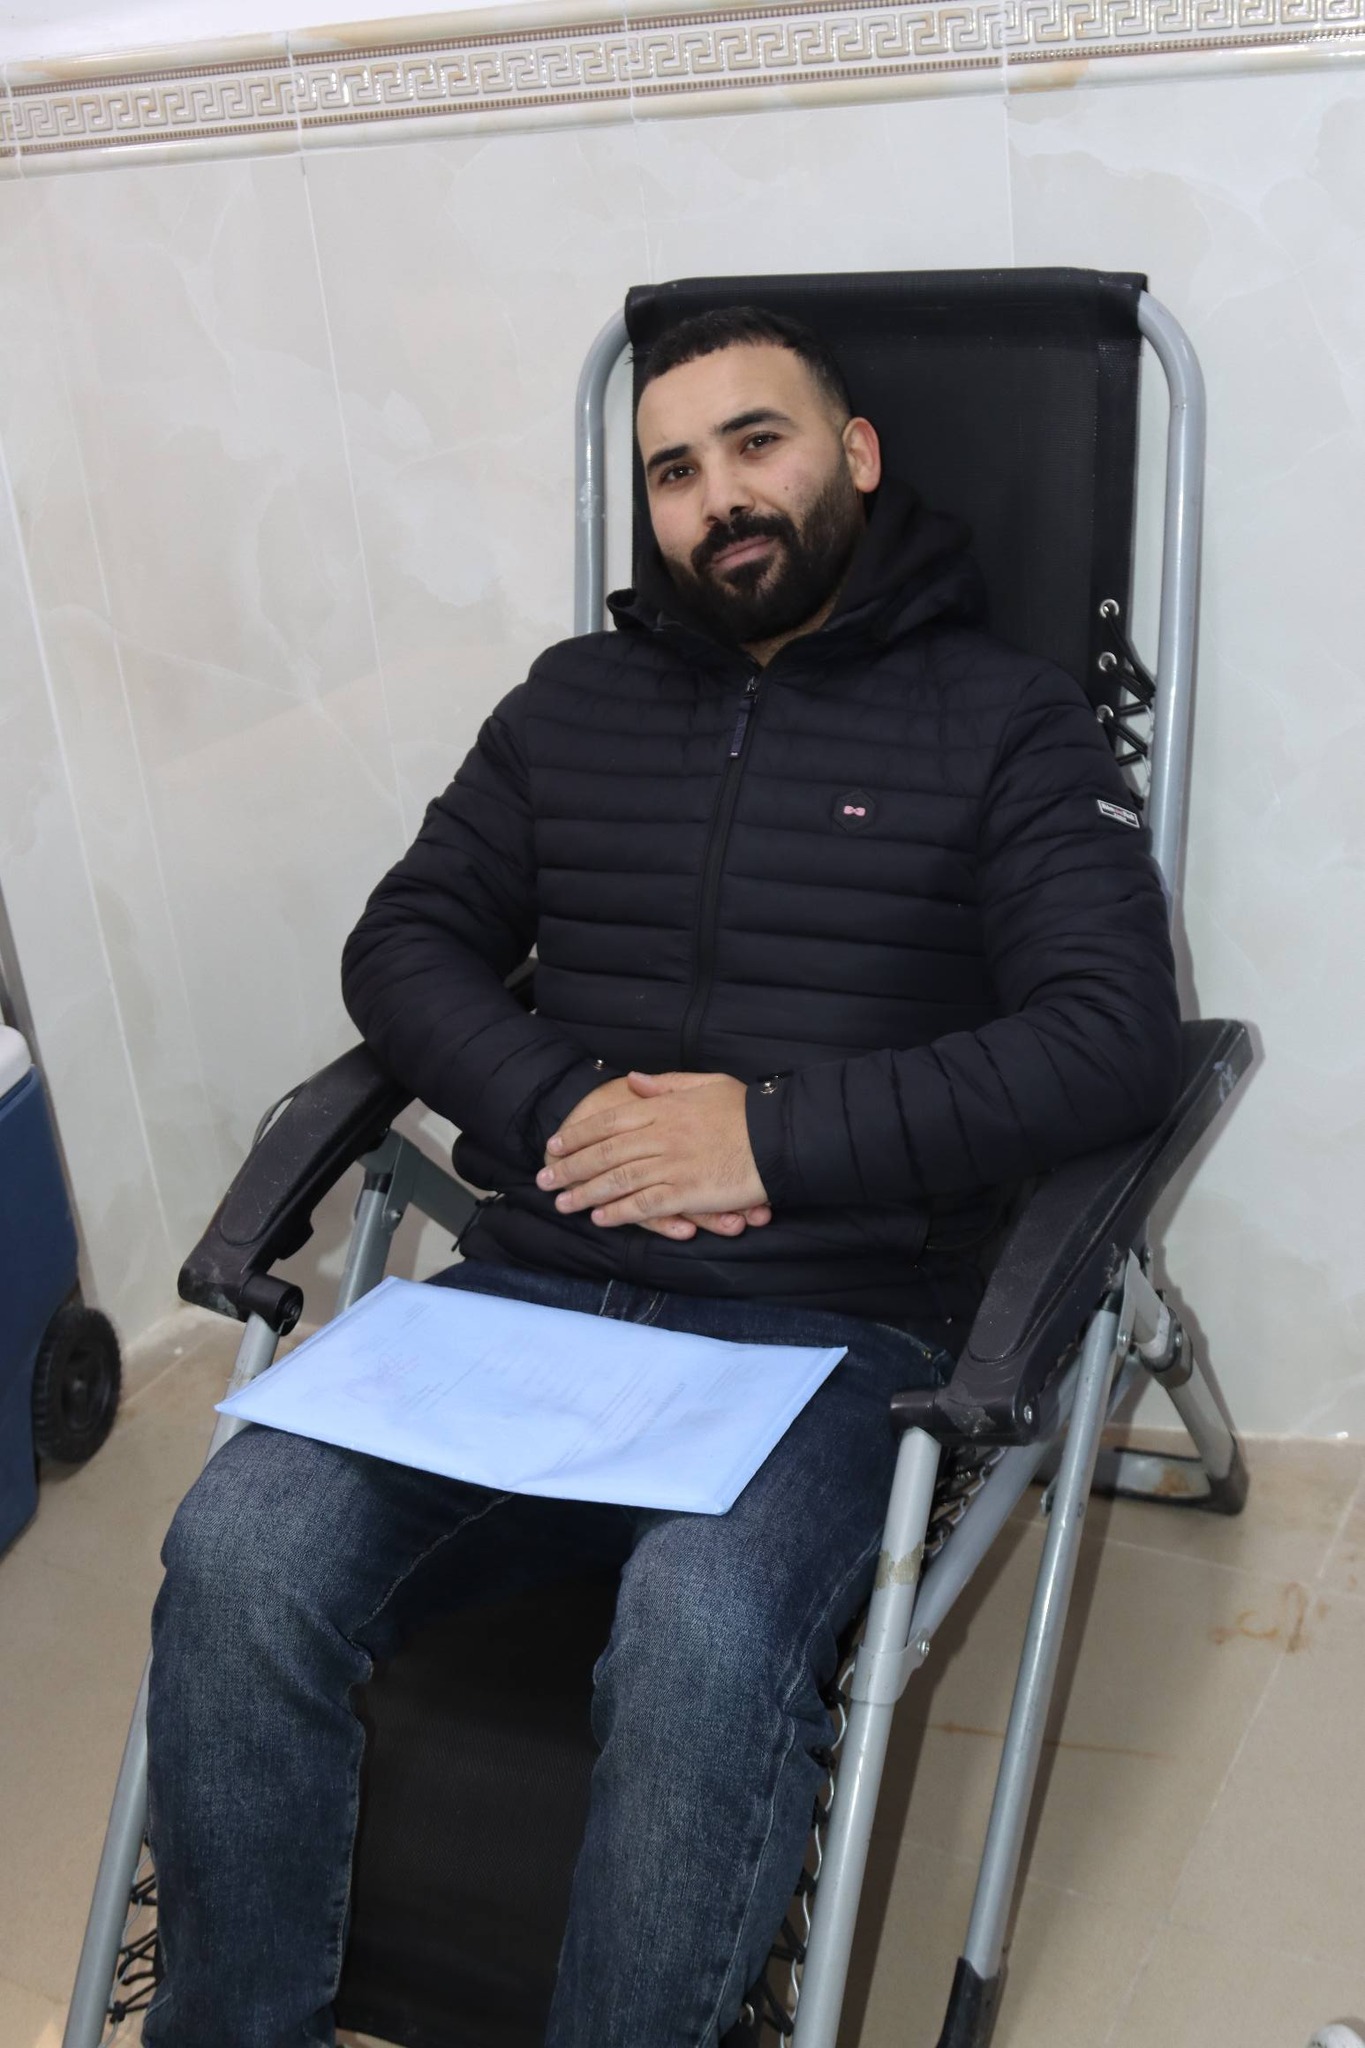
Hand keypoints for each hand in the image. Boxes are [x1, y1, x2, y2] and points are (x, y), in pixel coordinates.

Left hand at [540, 1071, 768, 1229]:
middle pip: (605, 1152)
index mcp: (664, 1107)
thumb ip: (667, 1083)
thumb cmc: (747, 1109)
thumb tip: (632, 1080)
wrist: (779, 1137)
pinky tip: (599, 1217)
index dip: (579, 1134)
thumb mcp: (707, 1083)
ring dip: (585, 1193)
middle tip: (545, 1179)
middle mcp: (661, 1135)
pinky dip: (619, 1211)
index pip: (610, 1121)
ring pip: (617, 1180)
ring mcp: (672, 1165)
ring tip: (562, 1203)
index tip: (556, 1145)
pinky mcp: (687, 1192)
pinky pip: (645, 1204)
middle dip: (571, 1167)